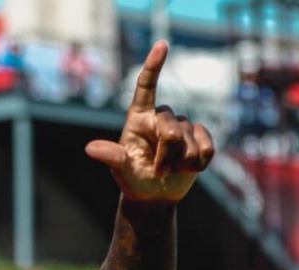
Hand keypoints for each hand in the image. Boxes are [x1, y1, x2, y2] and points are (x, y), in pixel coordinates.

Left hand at [86, 41, 213, 203]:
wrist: (155, 195)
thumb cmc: (133, 180)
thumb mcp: (121, 170)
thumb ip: (112, 157)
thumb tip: (90, 149)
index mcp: (139, 118)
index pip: (146, 87)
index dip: (153, 66)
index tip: (162, 45)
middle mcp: (161, 117)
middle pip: (172, 131)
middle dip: (166, 157)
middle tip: (157, 171)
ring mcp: (183, 125)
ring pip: (191, 143)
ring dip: (181, 164)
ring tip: (170, 170)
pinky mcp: (200, 137)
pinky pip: (207, 148)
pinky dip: (199, 164)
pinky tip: (188, 168)